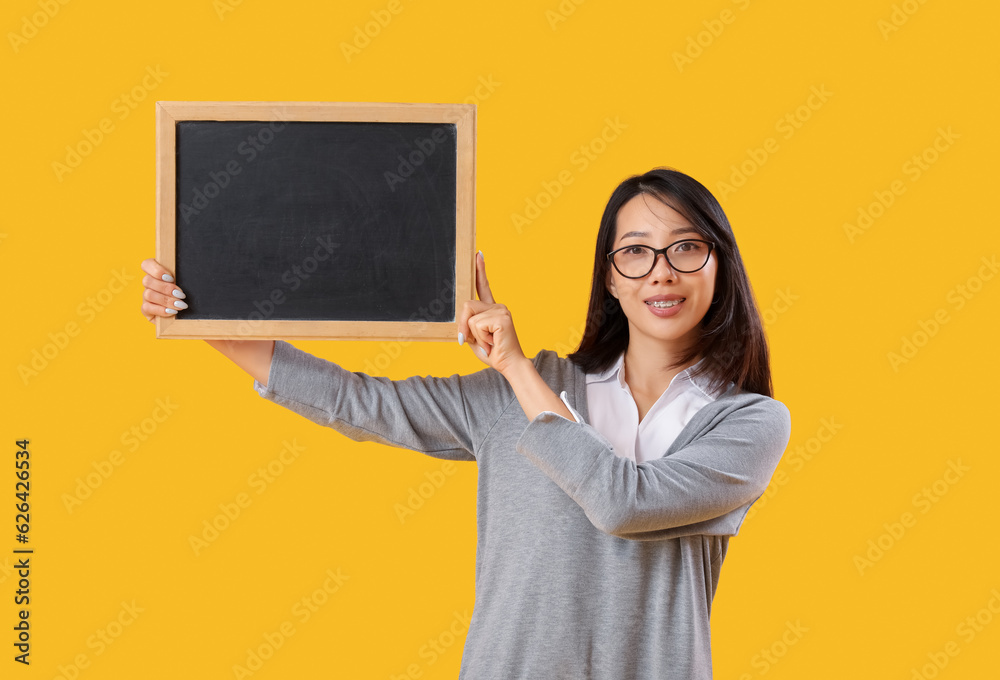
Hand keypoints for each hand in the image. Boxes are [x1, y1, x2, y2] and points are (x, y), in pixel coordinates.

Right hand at [139, 258, 187, 322]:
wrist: (185, 316)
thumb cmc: (186, 295)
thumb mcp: (185, 284)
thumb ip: (180, 277)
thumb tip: (188, 271)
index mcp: (156, 273)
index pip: (146, 264)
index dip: (157, 270)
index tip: (172, 277)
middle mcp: (148, 284)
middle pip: (147, 280)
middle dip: (166, 288)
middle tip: (180, 294)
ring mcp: (145, 297)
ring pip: (148, 294)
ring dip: (166, 300)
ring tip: (180, 305)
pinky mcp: (146, 310)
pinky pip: (147, 308)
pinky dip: (161, 310)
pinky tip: (172, 311)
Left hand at [458, 251, 527, 376]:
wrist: (509, 365)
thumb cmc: (492, 353)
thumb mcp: (474, 337)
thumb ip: (467, 324)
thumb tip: (461, 314)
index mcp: (491, 309)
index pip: (483, 286)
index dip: (480, 270)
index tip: (478, 254)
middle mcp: (498, 306)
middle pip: (467, 305)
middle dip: (463, 325)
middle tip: (469, 342)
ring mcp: (501, 310)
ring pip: (470, 316)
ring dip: (473, 334)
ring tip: (488, 342)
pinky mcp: (502, 316)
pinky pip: (477, 324)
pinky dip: (480, 338)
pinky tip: (492, 342)